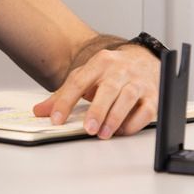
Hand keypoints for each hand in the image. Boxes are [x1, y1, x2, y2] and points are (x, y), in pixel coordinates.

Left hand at [32, 46, 159, 137]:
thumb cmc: (110, 72)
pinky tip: (122, 131)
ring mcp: (138, 81)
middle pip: (108, 89)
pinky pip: (146, 110)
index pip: (78, 82)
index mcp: (99, 63)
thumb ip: (63, 94)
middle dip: (97, 110)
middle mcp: (120, 70)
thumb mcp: (85, 76)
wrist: (143, 60)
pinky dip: (134, 123)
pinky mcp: (153, 95)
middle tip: (88, 129)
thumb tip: (40, 111)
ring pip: (128, 98)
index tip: (56, 119)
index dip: (65, 101)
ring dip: (115, 118)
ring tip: (103, 133)